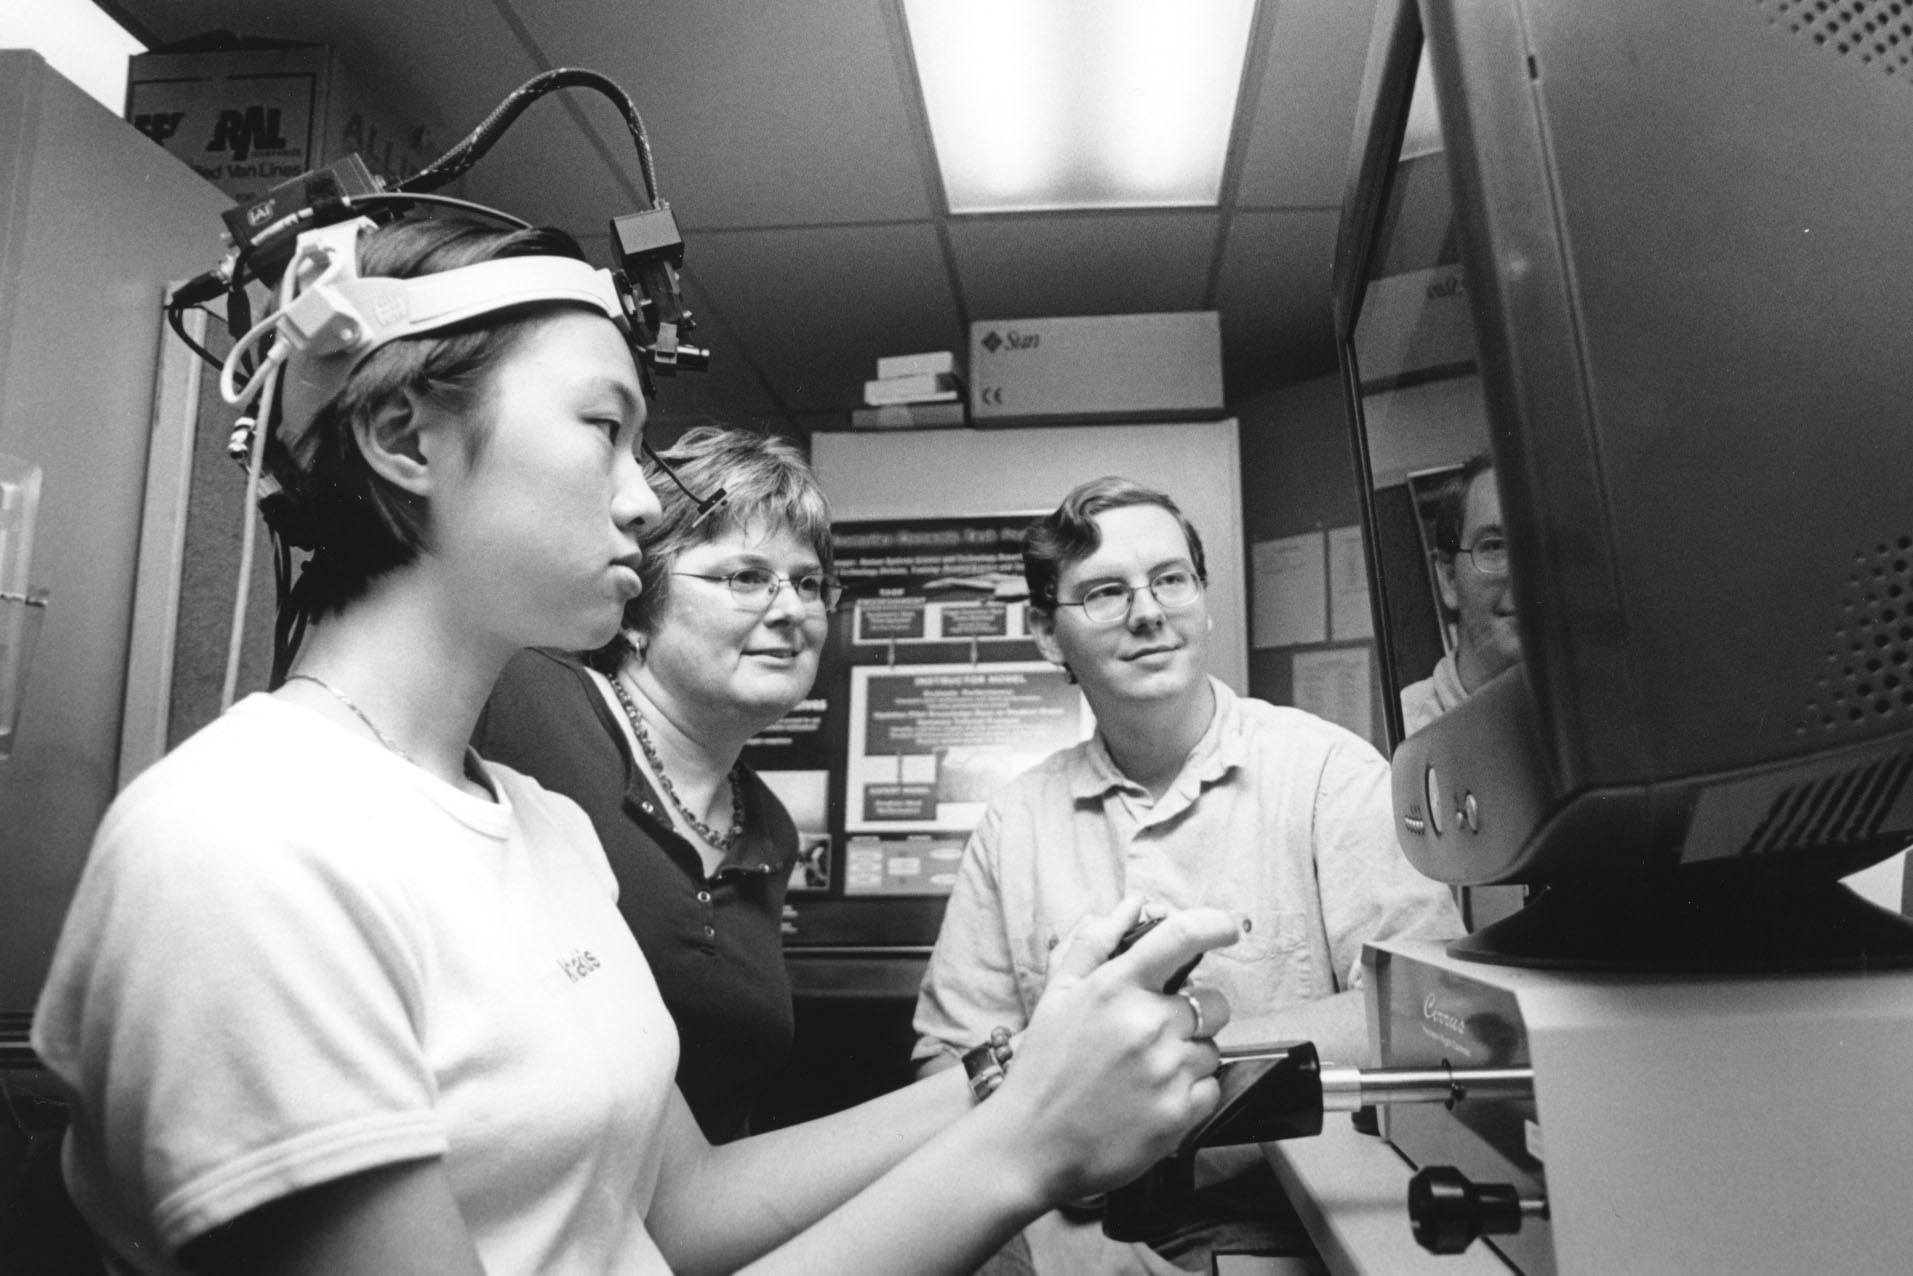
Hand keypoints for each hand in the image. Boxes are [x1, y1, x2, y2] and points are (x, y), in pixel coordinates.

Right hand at [984, 897, 1240, 1202]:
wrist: (1030, 1146)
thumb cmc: (1042, 1069)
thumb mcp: (1057, 995)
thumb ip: (1094, 943)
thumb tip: (1132, 904)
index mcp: (1116, 988)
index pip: (1182, 938)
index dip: (1214, 925)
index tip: (1228, 928)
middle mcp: (1147, 1024)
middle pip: (1212, 1002)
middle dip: (1194, 1014)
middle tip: (1155, 1035)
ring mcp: (1166, 1071)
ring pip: (1211, 1049)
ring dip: (1189, 1057)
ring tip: (1144, 1074)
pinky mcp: (1179, 1115)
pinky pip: (1211, 1089)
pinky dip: (1191, 1094)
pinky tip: (1153, 1100)